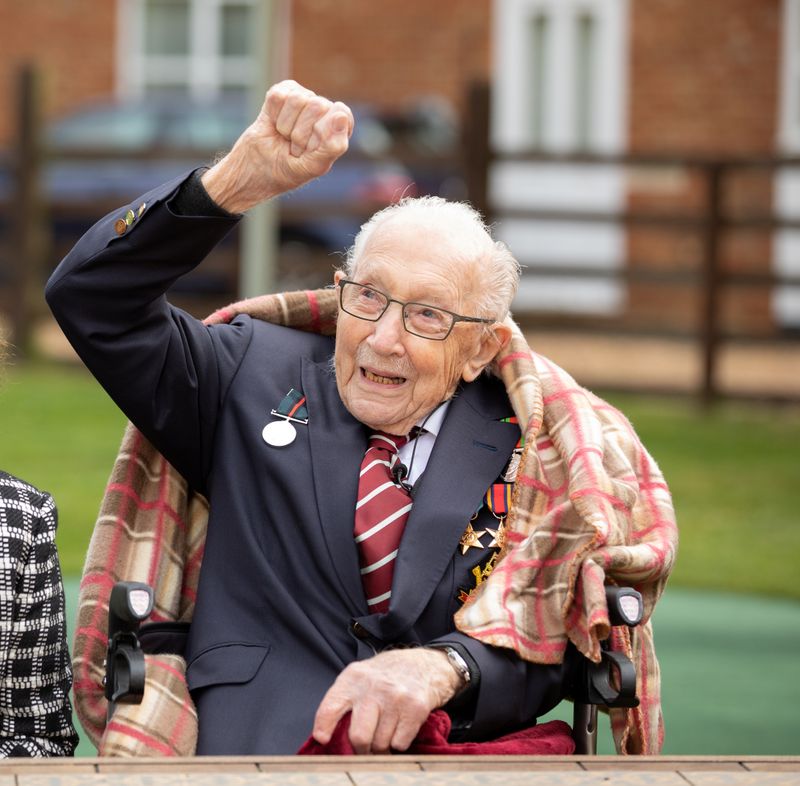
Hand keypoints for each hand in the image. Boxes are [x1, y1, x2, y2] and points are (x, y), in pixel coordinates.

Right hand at [201, 80, 353, 212]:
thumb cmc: (287, 171)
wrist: (254, 170)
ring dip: (286, 127)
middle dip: (301, 134)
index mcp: (338, 128)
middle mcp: (323, 110)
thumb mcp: (313, 166)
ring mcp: (302, 98)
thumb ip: (332, 145)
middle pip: (318, 105)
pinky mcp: (281, 92)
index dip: (322, 134)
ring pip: (297, 100)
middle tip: (294, 148)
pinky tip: (273, 125)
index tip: (310, 151)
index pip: (340, 114)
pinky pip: (279, 96)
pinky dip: (273, 115)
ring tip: (284, 138)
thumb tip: (341, 116)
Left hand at [312, 648, 463, 753]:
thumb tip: (329, 736)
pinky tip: (400, 727)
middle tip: (364, 748)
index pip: (331, 706)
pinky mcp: (415, 708)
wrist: (424, 664)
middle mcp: (373, 686)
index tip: (323, 738)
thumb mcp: (360, 677)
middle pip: (358, 736)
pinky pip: (400, 744)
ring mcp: (395, 697)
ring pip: (380, 744)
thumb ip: (344, 700)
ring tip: (385, 732)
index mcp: (354, 677)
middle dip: (360, 749)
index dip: (324, 726)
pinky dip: (399, 743)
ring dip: (381, 747)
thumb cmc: (386, 676)